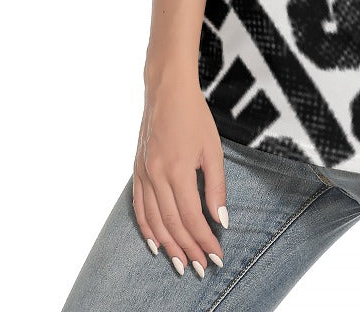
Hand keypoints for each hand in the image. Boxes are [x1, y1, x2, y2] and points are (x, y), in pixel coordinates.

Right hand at [132, 73, 228, 278]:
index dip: (204, 241)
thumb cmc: (195, 117)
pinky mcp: (137, 170)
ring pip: (155, 221)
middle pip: (173, 224)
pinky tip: (156, 244)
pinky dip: (147, 229)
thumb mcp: (214, 149)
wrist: (167, 91)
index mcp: (178, 171)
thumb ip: (217, 186)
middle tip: (203, 269)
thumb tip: (221, 220)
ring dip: (169, 246)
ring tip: (182, 264)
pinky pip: (139, 207)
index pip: (192, 218)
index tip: (217, 257)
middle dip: (189, 250)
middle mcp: (157, 176)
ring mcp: (144, 174)